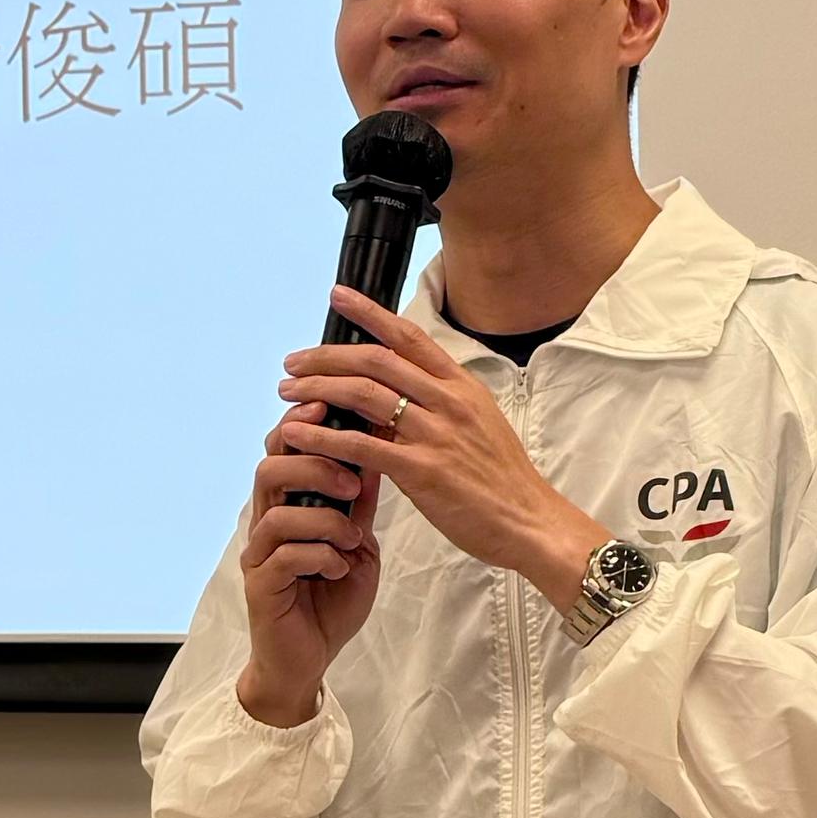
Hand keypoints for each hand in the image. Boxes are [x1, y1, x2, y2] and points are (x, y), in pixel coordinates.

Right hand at [234, 397, 386, 726]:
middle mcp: (267, 522)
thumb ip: (360, 503)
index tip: (333, 406)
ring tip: (351, 534)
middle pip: (271, 465)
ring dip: (321, 515)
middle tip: (351, 481)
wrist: (308, 661)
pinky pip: (284, 554)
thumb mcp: (358, 543)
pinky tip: (340, 567)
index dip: (304, 422)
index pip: (286, 448)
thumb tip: (378, 450)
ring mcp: (260, 553)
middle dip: (313, 463)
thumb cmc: (330, 599)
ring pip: (274, 508)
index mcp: (289, 503)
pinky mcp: (261, 585)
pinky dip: (320, 555)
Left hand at [273, 295, 607, 614]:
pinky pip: (361, 446)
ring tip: (287, 392)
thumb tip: (392, 392)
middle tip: (293, 361)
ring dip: (317, 389)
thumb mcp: (477, 424)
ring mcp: (435, 433)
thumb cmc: (502, 479)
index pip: (409, 336)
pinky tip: (297, 436)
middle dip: (326, 356)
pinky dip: (323, 438)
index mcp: (461, 385)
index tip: (338, 295)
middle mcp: (448, 400)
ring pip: (363, 394)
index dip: (369, 312)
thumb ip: (437, 403)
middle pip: (375, 360)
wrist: (529, 521)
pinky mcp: (422, 470)